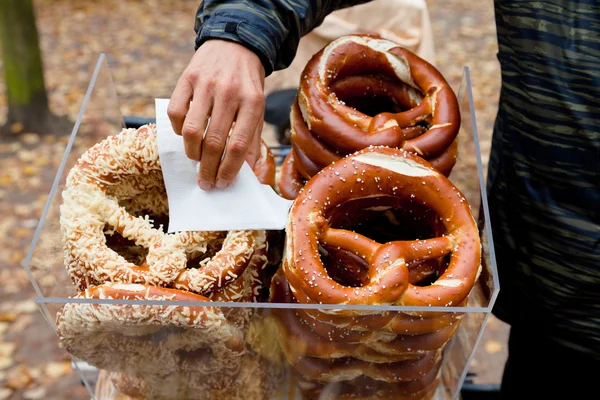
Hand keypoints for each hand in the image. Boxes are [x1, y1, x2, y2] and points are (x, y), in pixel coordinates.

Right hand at [168, 40, 265, 189]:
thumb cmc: (247, 85)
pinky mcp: (187, 78)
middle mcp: (229, 92)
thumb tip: (247, 172)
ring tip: (196, 160)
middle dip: (208, 169)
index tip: (222, 183)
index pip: (238, 145)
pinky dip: (177, 130)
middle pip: (213, 142)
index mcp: (252, 102)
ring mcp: (206, 84)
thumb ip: (253, 139)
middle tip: (205, 183)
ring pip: (191, 131)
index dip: (229, 169)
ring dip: (192, 153)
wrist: (235, 45)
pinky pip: (175, 113)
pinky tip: (186, 134)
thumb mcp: (258, 109)